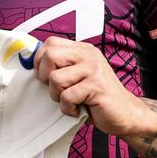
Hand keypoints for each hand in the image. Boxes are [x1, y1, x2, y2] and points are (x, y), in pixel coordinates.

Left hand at [34, 36, 152, 137]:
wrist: (126, 113)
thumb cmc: (96, 97)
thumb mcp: (78, 76)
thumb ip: (61, 67)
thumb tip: (30, 64)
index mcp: (83, 49)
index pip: (50, 43)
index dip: (40, 61)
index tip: (44, 77)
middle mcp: (89, 55)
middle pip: (50, 56)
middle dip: (45, 77)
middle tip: (57, 90)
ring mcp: (94, 69)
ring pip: (55, 78)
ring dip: (57, 96)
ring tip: (71, 101)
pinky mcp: (97, 86)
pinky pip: (67, 96)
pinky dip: (68, 108)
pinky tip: (78, 109)